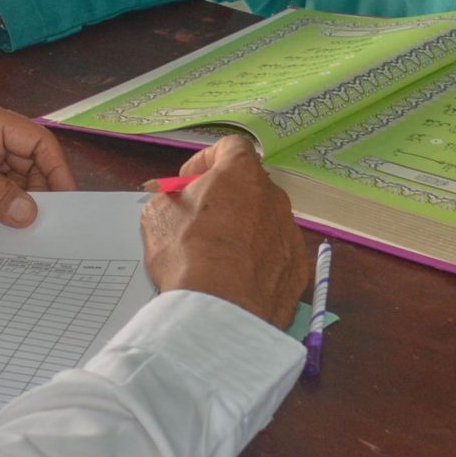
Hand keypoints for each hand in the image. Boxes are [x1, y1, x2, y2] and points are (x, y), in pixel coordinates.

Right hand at [139, 137, 306, 328]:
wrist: (221, 309)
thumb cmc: (188, 254)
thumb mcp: (157, 215)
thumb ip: (170, 198)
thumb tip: (172, 201)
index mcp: (241, 174)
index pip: (231, 147)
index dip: (206, 159)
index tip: (188, 181)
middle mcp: (274, 197)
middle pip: (249, 186)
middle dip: (225, 197)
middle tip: (200, 218)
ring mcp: (290, 233)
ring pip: (265, 222)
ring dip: (244, 230)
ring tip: (218, 256)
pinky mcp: (298, 267)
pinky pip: (276, 254)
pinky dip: (259, 260)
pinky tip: (237, 279)